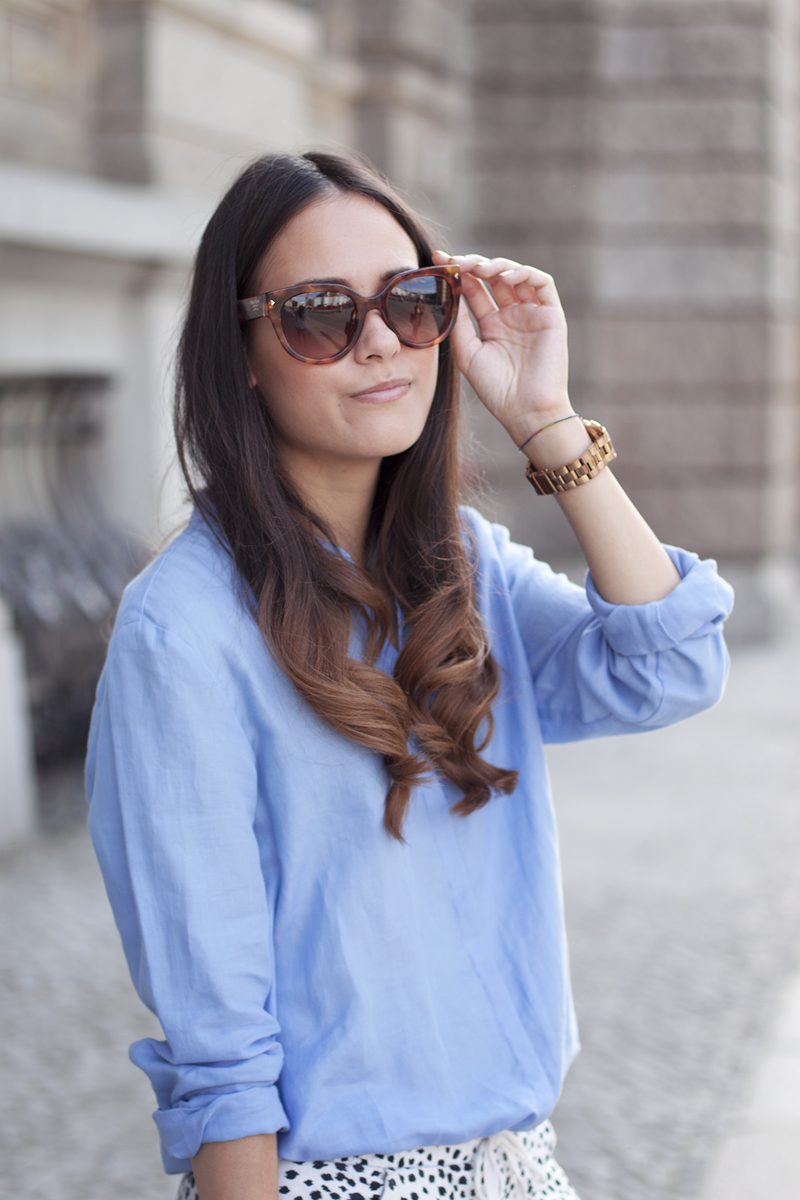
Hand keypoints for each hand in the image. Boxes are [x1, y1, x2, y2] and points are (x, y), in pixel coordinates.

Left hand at [433, 250, 572, 447]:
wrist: (526, 411)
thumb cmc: (497, 390)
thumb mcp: (468, 354)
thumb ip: (459, 324)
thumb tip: (448, 293)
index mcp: (492, 325)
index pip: (474, 290)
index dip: (458, 273)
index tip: (438, 261)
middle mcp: (512, 315)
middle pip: (493, 278)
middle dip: (474, 265)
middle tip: (456, 261)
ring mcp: (532, 314)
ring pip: (516, 275)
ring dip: (497, 266)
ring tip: (479, 269)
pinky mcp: (551, 316)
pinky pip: (542, 284)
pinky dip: (525, 273)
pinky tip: (505, 277)